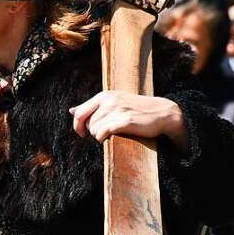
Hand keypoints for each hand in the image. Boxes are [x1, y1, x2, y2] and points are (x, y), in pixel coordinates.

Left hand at [70, 91, 187, 150]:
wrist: (163, 113)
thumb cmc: (136, 109)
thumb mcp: (113, 102)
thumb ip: (92, 107)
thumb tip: (71, 110)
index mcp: (104, 96)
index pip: (79, 113)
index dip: (77, 126)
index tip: (83, 134)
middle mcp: (109, 100)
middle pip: (87, 124)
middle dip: (92, 132)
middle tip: (104, 134)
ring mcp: (117, 110)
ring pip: (94, 130)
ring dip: (100, 136)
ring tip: (112, 134)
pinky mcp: (125, 121)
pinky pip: (102, 133)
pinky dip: (103, 138)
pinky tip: (111, 138)